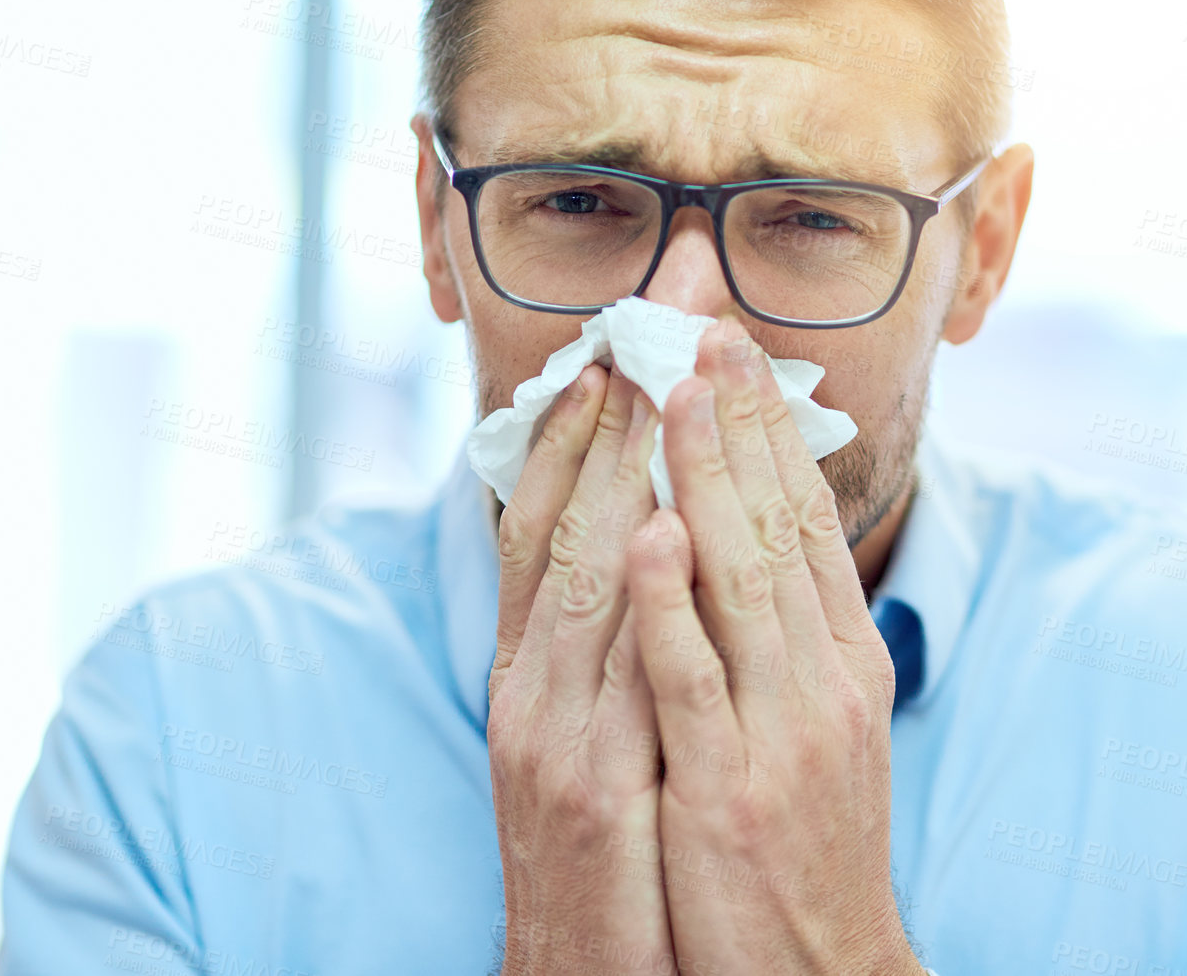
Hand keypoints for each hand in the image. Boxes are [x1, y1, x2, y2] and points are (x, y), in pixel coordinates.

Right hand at [486, 363, 677, 974]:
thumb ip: (608, 649)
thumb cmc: (606, 854)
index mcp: (529, 676)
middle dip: (598, 429)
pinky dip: (637, 599)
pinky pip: (619, 676)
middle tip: (635, 333)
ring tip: (647, 388)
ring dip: (614, 479)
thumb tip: (647, 553)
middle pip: (556, 534)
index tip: (606, 361)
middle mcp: (528, 692)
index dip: (569, 444)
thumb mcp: (594, 737)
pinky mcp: (590, 791)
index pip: (540, 534)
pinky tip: (658, 530)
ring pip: (579, 583)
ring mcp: (553, 737)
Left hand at [625, 319, 921, 974]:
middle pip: (781, 530)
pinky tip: (650, 536)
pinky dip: (671, 604)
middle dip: (744, 426)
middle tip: (712, 334)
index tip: (738, 356)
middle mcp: (824, 681)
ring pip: (742, 584)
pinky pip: (694, 682)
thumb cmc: (804, 838)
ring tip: (681, 396)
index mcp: (845, 660)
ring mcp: (781, 732)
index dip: (773, 434)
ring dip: (709, 483)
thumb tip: (749, 538)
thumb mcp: (817, 725)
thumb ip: (790, 633)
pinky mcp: (729, 788)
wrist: (820, 972)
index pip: (810, 522)